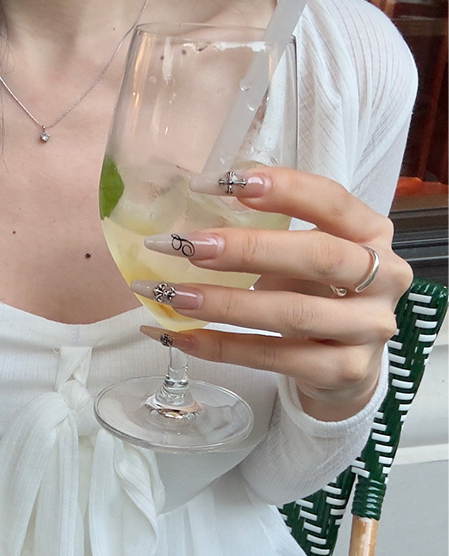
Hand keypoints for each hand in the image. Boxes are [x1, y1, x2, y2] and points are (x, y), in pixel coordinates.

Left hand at [133, 167, 412, 420]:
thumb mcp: (307, 258)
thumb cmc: (318, 296)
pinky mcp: (344, 372)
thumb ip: (271, 237)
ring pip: (291, 313)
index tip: (222, 182)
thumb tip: (193, 224)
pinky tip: (180, 337)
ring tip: (171, 294)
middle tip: (185, 245)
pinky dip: (221, 347)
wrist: (347, 368)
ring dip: (222, 304)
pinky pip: (273, 357)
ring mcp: (368, 329)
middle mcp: (384, 278)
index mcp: (373, 234)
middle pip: (316, 256)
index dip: (281, 189)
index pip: (332, 201)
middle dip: (246, 250)